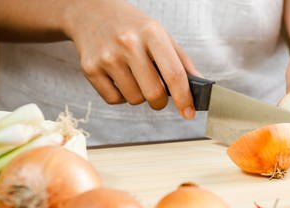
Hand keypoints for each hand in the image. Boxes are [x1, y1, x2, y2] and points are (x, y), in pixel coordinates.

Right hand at [62, 0, 199, 118]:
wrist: (91, 11)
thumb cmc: (131, 26)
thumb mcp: (160, 34)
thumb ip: (181, 61)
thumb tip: (199, 87)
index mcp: (152, 33)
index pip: (173, 74)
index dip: (184, 98)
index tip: (189, 113)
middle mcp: (128, 44)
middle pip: (153, 93)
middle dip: (160, 102)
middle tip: (159, 95)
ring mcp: (107, 57)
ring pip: (134, 99)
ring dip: (139, 96)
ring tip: (134, 77)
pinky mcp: (90, 69)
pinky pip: (114, 100)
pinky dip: (121, 96)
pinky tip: (119, 78)